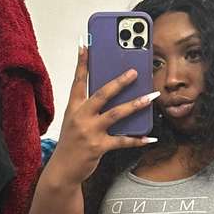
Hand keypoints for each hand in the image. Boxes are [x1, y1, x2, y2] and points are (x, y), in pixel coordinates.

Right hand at [48, 47, 158, 185]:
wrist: (63, 169)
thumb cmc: (72, 143)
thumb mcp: (75, 121)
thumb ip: (90, 107)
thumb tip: (114, 93)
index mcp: (73, 107)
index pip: (78, 80)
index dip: (82, 62)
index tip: (86, 43)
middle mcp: (80, 117)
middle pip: (102, 94)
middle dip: (120, 82)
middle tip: (135, 71)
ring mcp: (89, 132)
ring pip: (116, 114)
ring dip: (136, 105)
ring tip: (151, 97)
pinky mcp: (98, 147)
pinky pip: (123, 141)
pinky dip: (138, 139)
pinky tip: (151, 137)